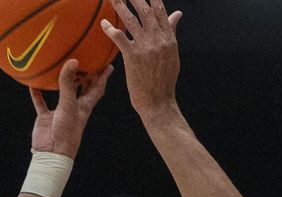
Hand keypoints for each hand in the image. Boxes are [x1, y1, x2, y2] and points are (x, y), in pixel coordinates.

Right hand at [30, 59, 112, 157]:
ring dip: (62, 82)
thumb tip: (73, 61)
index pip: (97, 89)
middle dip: (87, 76)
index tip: (108, 65)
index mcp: (85, 107)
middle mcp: (74, 108)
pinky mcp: (46, 118)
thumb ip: (68, 84)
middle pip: (82, 89)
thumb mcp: (68, 106)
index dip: (103, 77)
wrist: (52, 153)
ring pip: (62, 93)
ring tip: (62, 67)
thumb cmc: (66, 133)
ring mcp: (60, 113)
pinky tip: (32, 83)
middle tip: (88, 61)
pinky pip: (41, 102)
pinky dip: (37, 93)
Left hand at [102, 0, 182, 119]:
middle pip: (145, 11)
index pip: (160, 11)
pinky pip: (119, 37)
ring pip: (131, 20)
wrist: (159, 102)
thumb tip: (177, 14)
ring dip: (120, 6)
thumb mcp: (172, 54)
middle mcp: (159, 40)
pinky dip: (110, 28)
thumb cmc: (164, 80)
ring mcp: (146, 48)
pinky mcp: (133, 56)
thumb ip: (171, 32)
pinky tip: (103, 24)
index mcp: (169, 39)